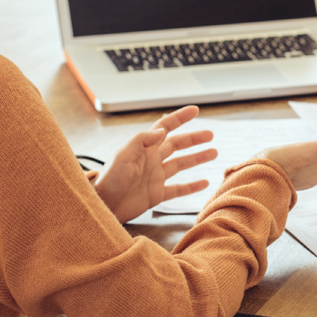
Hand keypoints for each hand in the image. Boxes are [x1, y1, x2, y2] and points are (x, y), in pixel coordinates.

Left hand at [94, 106, 217, 222]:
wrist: (103, 205)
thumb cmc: (109, 179)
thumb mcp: (123, 155)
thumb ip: (141, 140)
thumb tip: (162, 130)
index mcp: (144, 148)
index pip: (165, 127)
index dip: (180, 118)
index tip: (195, 110)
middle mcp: (152, 160)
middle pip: (177, 145)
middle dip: (194, 139)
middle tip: (210, 134)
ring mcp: (155, 177)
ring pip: (181, 164)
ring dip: (197, 158)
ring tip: (213, 153)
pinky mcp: (157, 194)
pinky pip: (178, 189)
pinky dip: (192, 186)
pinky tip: (204, 183)